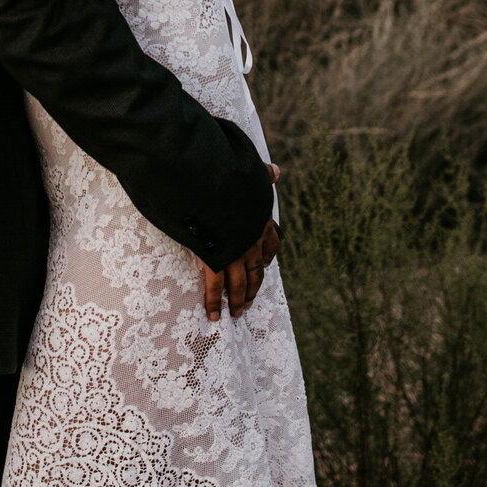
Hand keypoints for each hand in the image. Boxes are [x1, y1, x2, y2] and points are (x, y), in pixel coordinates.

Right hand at [202, 165, 280, 322]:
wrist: (210, 182)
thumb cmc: (228, 173)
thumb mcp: (250, 172)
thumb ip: (261, 175)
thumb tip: (276, 171)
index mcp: (259, 220)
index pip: (271, 244)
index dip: (267, 257)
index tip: (264, 264)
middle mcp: (251, 241)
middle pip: (257, 271)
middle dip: (253, 287)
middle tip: (249, 301)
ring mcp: (235, 252)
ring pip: (240, 284)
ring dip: (238, 300)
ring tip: (236, 313)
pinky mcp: (216, 259)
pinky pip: (215, 286)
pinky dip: (214, 303)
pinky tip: (213, 315)